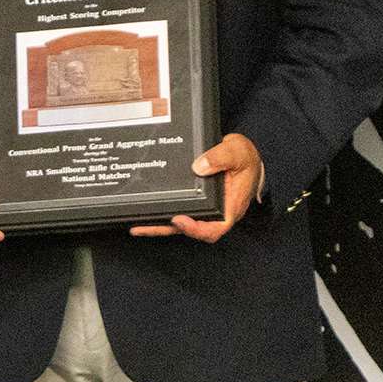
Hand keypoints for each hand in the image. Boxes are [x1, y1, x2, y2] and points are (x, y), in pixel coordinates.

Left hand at [131, 133, 261, 242]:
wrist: (244, 154)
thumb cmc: (245, 157)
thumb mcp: (236, 152)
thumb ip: (219, 158)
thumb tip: (199, 166)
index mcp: (231, 206)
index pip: (215, 228)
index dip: (196, 229)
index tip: (179, 220)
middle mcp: (217, 211)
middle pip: (192, 228)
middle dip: (167, 228)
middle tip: (144, 226)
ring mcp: (206, 207)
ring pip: (182, 222)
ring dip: (161, 225)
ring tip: (137, 226)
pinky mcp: (197, 200)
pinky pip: (180, 209)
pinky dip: (164, 212)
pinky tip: (146, 211)